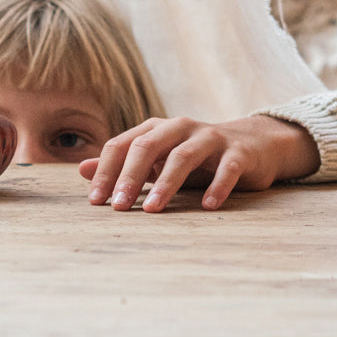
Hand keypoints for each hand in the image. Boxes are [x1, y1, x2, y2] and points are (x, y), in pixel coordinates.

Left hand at [79, 114, 319, 212]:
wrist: (252, 146)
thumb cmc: (197, 158)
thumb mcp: (158, 159)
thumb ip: (123, 164)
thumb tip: (83, 171)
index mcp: (157, 129)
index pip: (122, 145)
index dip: (107, 172)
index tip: (96, 202)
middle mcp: (181, 128)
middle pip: (148, 146)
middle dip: (130, 177)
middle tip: (119, 208)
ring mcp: (211, 138)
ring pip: (183, 156)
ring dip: (166, 184)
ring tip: (153, 209)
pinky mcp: (239, 153)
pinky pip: (227, 169)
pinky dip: (217, 187)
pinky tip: (207, 206)